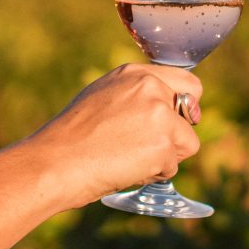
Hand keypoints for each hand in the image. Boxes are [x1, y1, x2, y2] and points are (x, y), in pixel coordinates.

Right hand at [22, 64, 201, 208]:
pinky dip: (155, 174)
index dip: (184, 103)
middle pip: (192, 110)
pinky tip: (126, 169)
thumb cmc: (70, 138)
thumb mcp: (101, 99)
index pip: (186, 80)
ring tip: (129, 159)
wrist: (56, 162)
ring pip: (187, 142)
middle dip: (180, 130)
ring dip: (166, 157)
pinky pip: (173, 167)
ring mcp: (159, 115)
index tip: (176, 118)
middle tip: (153, 145)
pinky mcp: (163, 144)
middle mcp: (150, 88)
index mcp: (133, 74)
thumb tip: (162, 110)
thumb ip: (133, 97)